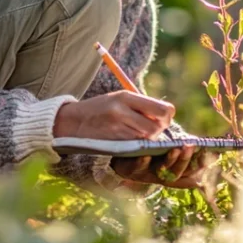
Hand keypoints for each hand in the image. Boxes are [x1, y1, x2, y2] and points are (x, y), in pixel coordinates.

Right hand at [53, 91, 173, 139]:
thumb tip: (167, 115)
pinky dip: (138, 144)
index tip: (160, 117)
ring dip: (147, 138)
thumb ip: (142, 105)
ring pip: (147, 138)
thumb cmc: (102, 108)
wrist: (75, 121)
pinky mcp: (113, 141)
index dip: (166, 116)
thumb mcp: (120, 98)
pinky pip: (136, 146)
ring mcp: (117, 127)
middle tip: (150, 128)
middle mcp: (122, 111)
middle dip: (158, 130)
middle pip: (156, 127)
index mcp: (126, 97)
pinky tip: (128, 138)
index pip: (162, 109)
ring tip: (136, 131)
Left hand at [112, 146, 212, 189]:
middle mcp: (161, 176)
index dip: (201, 164)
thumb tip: (216, 151)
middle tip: (190, 146)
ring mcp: (145, 174)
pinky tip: (146, 155)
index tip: (211, 153)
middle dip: (185, 160)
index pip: (191, 171)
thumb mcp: (169, 146)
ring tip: (174, 148)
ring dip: (169, 161)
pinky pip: (136, 169)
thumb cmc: (149, 146)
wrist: (119, 151)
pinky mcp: (129, 170)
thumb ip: (187, 148)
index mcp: (172, 171)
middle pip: (177, 173)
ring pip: (160, 172)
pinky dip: (142, 163)